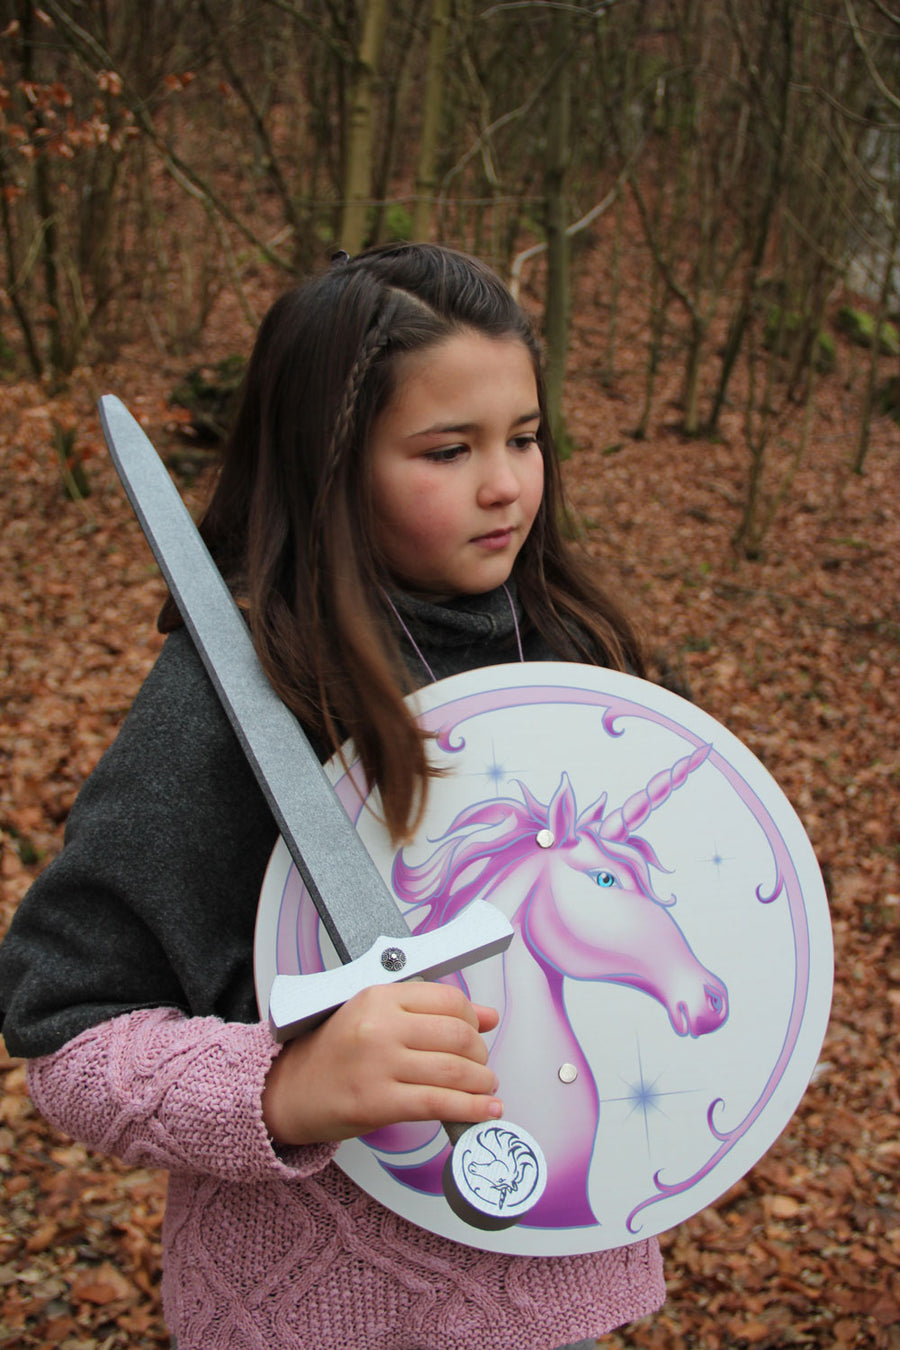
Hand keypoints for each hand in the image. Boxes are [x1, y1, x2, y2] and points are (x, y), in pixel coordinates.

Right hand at [261, 981, 501, 1146]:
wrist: (289, 1092)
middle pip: (456, 1035)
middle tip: (481, 1067)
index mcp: (379, 997)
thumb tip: (488, 1016)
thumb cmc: (334, 1054)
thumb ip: (431, 1012)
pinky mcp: (377, 1102)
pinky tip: (485, 1111)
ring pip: (453, 1070)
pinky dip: (470, 1108)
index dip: (472, 1019)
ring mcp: (378, 1064)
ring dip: (481, 1083)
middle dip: (480, 1055)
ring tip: (486, 1089)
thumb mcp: (377, 1017)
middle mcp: (380, 1026)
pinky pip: (438, 1103)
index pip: (448, 999)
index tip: (476, 1034)